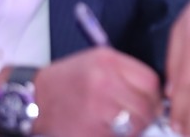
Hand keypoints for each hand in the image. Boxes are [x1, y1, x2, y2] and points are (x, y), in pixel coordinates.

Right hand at [30, 47, 162, 136]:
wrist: (33, 99)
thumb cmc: (66, 80)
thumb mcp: (97, 60)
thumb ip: (127, 72)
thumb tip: (154, 91)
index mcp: (108, 63)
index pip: (150, 81)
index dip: (156, 94)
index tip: (153, 100)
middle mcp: (103, 84)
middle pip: (145, 106)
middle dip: (148, 114)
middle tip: (143, 116)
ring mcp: (95, 110)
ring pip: (135, 125)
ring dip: (136, 128)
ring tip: (125, 124)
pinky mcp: (88, 132)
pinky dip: (119, 136)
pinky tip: (108, 129)